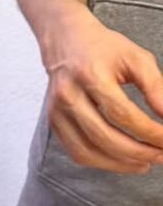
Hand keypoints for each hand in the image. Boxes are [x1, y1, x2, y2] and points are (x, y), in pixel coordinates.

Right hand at [41, 2, 162, 172]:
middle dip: (137, 152)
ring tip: (145, 162)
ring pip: (88, 151)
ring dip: (119, 163)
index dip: (149, 132)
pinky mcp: (53, 123)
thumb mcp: (136, 59)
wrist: (65, 42)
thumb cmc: (103, 48)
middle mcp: (69, 96)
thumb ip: (156, 87)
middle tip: (161, 155)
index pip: (123, 114)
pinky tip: (122, 160)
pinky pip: (76, 152)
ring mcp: (57, 112)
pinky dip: (101, 162)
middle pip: (104, 137)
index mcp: (91, 75)